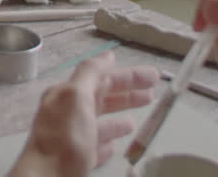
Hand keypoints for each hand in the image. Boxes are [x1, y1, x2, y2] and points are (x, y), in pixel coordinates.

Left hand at [8, 51, 158, 176]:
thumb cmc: (63, 138)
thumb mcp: (77, 97)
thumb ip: (91, 73)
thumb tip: (107, 55)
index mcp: (68, 95)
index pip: (103, 78)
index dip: (129, 76)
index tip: (153, 75)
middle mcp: (67, 113)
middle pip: (102, 99)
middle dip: (127, 95)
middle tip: (153, 94)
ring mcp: (71, 138)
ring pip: (99, 124)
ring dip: (118, 120)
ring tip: (137, 121)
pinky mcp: (74, 161)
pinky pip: (93, 148)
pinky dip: (106, 144)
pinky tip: (116, 147)